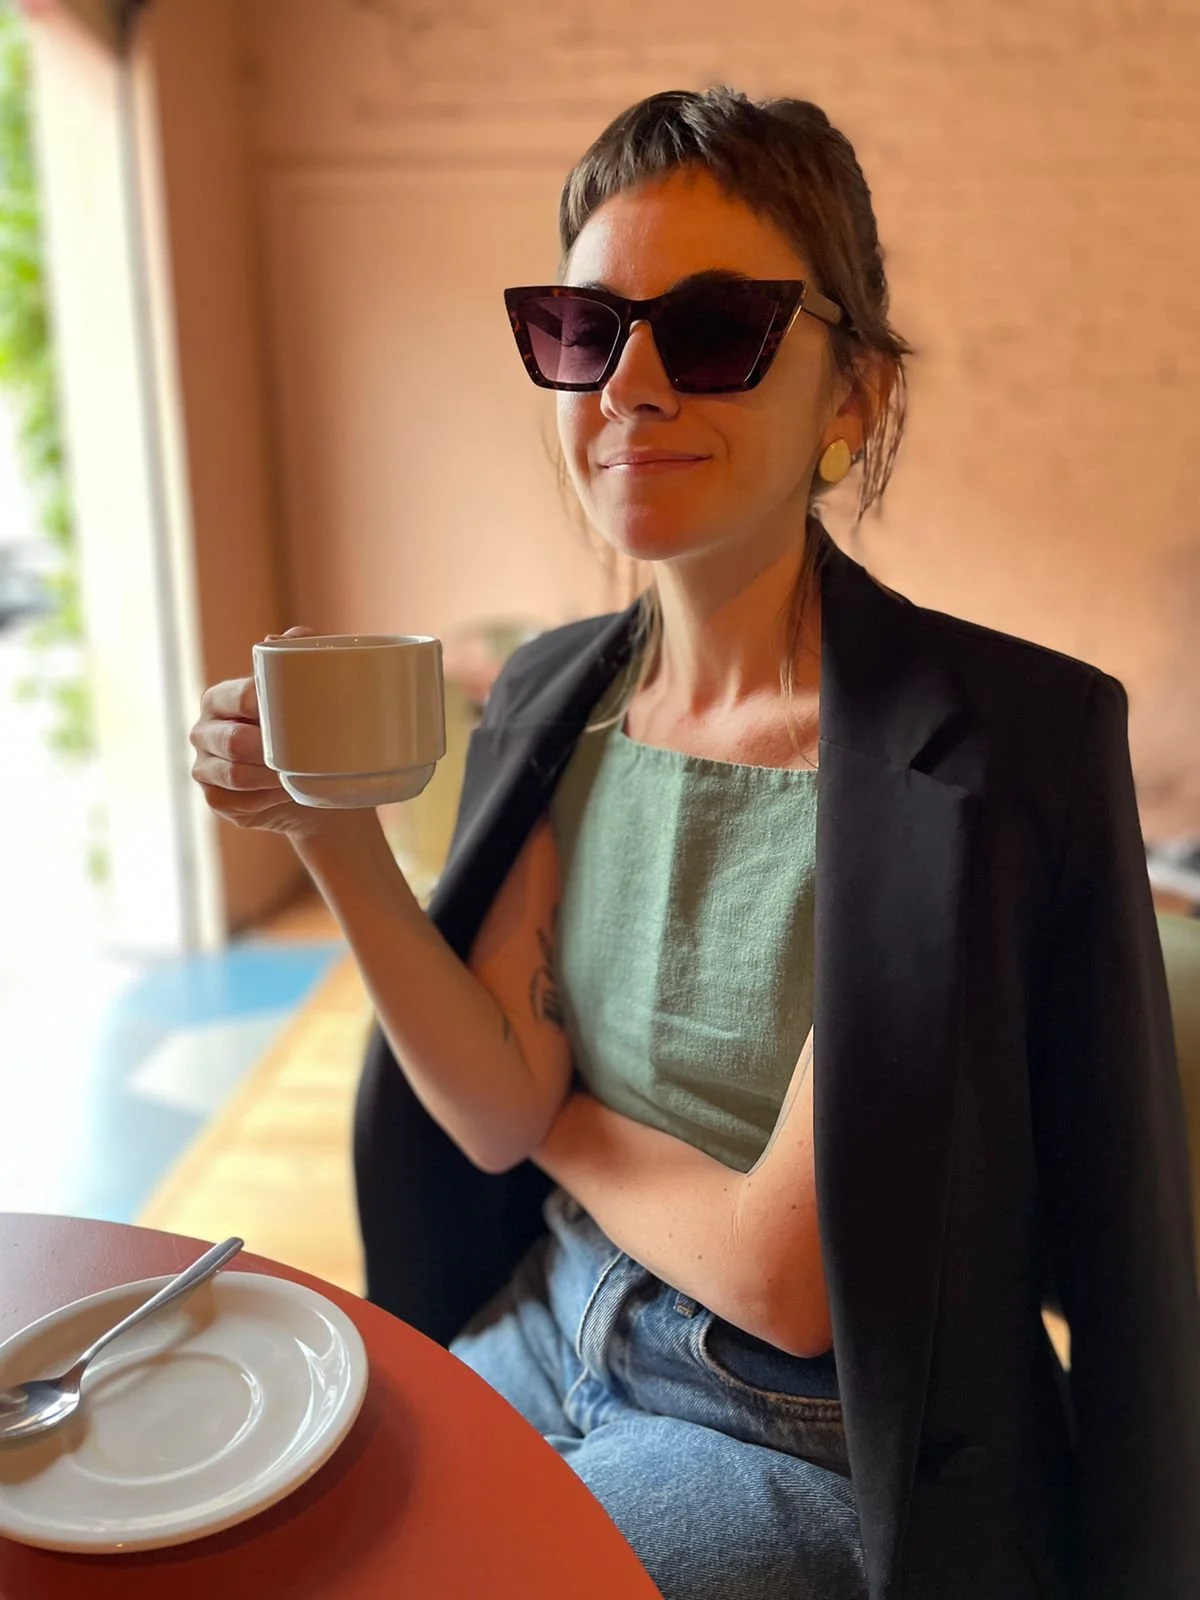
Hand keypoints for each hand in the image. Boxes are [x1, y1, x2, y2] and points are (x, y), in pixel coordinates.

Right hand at [189, 626, 350, 844]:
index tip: (304, 715)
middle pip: (233, 741)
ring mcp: (205, 767)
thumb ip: (301, 657)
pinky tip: (282, 795)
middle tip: (305, 755)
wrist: (316, 785)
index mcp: (221, 698)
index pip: (241, 697)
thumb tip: (290, 635)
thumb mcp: (310, 694)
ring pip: (234, 775)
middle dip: (270, 751)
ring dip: (270, 779)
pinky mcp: (214, 799)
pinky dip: (263, 801)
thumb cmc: (310, 732)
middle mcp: (204, 730)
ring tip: (296, 777)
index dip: (270, 706)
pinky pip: (232, 802)